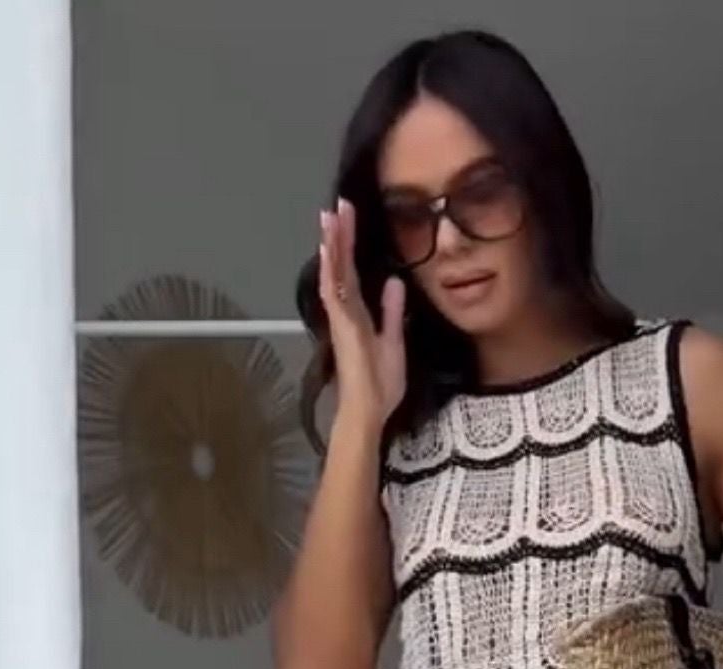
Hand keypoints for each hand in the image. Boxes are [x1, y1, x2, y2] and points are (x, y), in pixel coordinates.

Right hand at [317, 198, 406, 431]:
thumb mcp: (394, 339)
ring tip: (329, 217)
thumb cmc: (380, 382)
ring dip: (332, 246)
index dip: (350, 245)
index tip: (348, 218)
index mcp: (358, 313)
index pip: (353, 272)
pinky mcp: (343, 327)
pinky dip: (331, 272)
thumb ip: (392, 311)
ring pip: (335, 273)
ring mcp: (342, 318)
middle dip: (339, 235)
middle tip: (337, 205)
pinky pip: (335, 294)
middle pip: (341, 266)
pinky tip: (328, 252)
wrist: (370, 409)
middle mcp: (346, 311)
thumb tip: (395, 282)